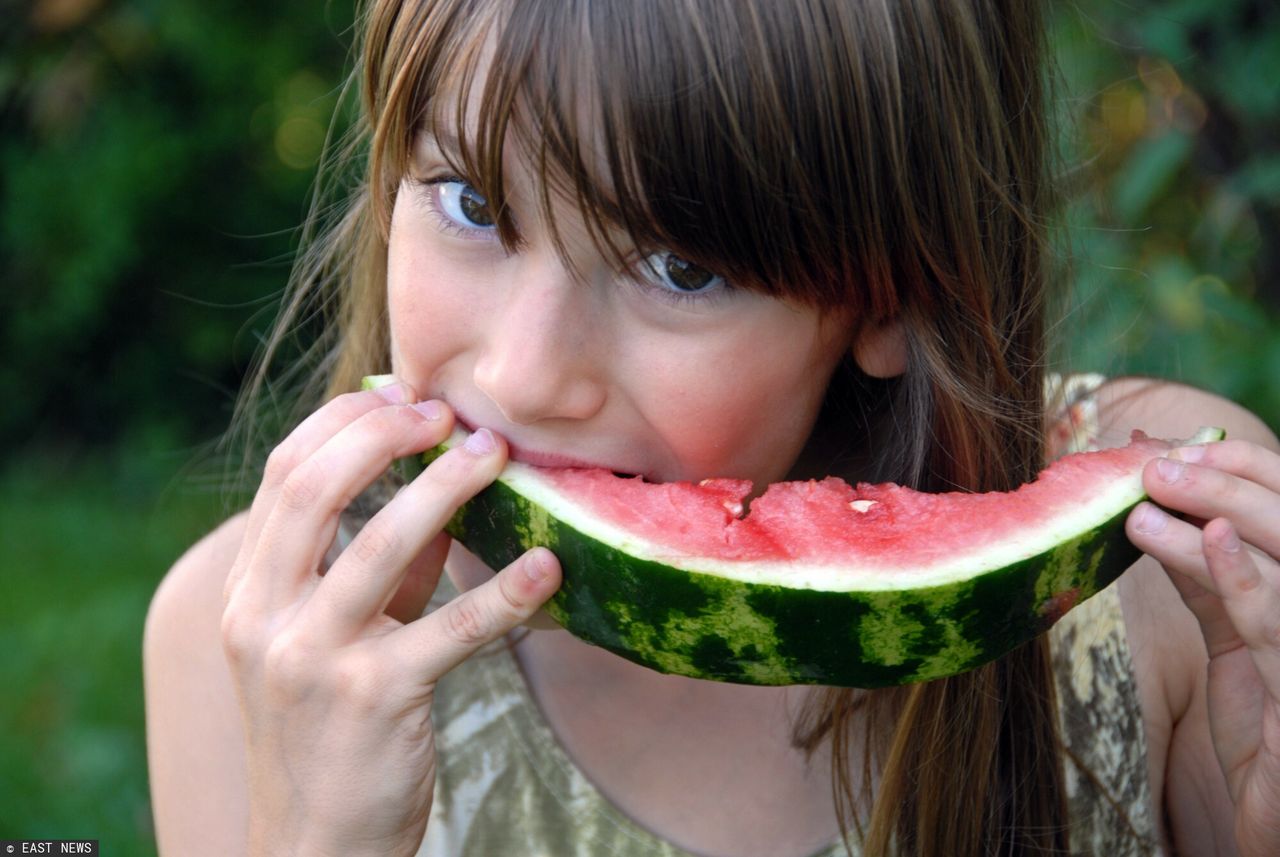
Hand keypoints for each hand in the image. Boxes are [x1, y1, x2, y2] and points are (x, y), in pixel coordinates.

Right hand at [219, 381, 561, 856]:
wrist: (316, 843)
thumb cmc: (331, 729)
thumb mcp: (335, 638)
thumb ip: (380, 570)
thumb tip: (441, 493)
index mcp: (249, 593)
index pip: (282, 477)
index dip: (342, 423)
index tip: (401, 396)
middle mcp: (264, 618)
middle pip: (313, 491)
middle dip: (384, 437)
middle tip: (449, 416)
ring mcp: (312, 659)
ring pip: (378, 547)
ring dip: (445, 490)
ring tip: (496, 456)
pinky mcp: (373, 701)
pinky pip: (449, 632)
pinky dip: (503, 594)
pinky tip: (548, 566)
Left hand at [1126, 439, 1279, 856]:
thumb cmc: (1267, 724)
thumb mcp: (1235, 637)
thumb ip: (1206, 576)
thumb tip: (1156, 504)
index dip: (1245, 465)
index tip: (1174, 447)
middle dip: (1225, 479)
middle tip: (1152, 465)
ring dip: (1215, 514)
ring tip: (1147, 496)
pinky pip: (1278, 628)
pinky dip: (1245, 577)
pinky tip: (1207, 537)